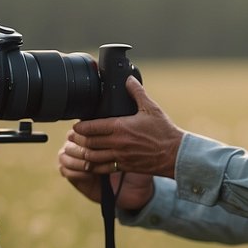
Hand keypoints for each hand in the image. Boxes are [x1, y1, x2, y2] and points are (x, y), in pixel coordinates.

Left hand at [57, 77, 182, 209]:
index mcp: (121, 127)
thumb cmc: (164, 131)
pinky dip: (93, 166)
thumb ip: (137, 92)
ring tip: (77, 149)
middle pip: (89, 142)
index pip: (92, 127)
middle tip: (72, 136)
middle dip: (78, 140)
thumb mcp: (151, 108)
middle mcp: (118, 143)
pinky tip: (90, 163)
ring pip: (93, 157)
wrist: (175, 154)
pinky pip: (103, 169)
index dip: (80, 127)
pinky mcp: (125, 167)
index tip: (76, 126)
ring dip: (83, 153)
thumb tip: (128, 79)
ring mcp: (120, 157)